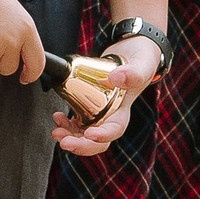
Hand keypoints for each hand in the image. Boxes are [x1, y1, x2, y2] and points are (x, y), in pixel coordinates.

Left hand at [53, 35, 159, 156]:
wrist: (132, 53)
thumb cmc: (141, 60)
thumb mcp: (143, 64)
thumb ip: (134, 72)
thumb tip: (116, 79)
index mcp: (124, 110)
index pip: (115, 129)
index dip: (103, 135)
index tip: (90, 134)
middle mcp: (111, 115)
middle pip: (98, 141)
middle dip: (81, 145)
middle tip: (64, 142)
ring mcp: (99, 113)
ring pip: (84, 134)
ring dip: (69, 137)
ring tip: (56, 132)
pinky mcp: (88, 106)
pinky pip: (76, 122)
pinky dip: (66, 124)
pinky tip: (58, 117)